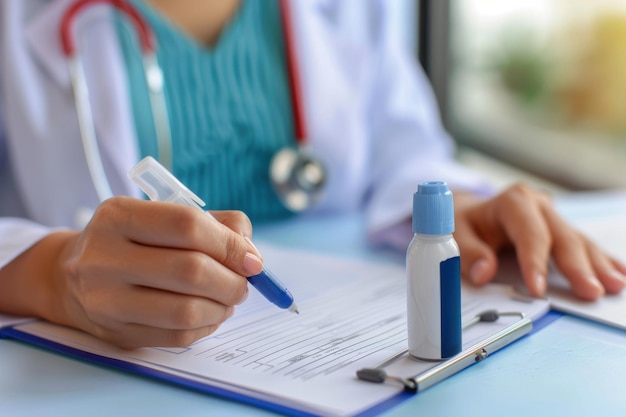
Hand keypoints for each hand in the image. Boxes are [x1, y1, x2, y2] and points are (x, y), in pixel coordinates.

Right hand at [49, 197, 261, 347]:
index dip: (230, 244)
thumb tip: (250, 255)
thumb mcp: (165, 216)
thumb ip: (217, 225)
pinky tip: (209, 314)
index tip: (252, 259)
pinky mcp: (115, 332)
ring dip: (223, 307)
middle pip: (191, 271)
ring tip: (228, 299)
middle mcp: (103, 256)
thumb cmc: (136, 241)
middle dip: (232, 281)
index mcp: (119, 215)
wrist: (72, 277)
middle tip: (244, 284)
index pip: (187, 225)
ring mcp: (104, 300)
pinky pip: (177, 336)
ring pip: (186, 311)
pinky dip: (207, 326)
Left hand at [453, 183, 625, 300]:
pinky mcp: (561, 229)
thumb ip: (468, 252)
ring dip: (597, 265)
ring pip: (579, 241)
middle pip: (561, 237)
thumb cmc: (464, 223)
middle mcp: (539, 205)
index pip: (528, 233)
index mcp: (513, 202)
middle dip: (577, 266)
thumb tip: (483, 273)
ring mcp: (554, 217)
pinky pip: (584, 245)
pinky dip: (602, 260)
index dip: (534, 261)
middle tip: (591, 292)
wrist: (471, 211)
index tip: (538, 289)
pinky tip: (620, 274)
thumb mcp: (456, 233)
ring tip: (615, 286)